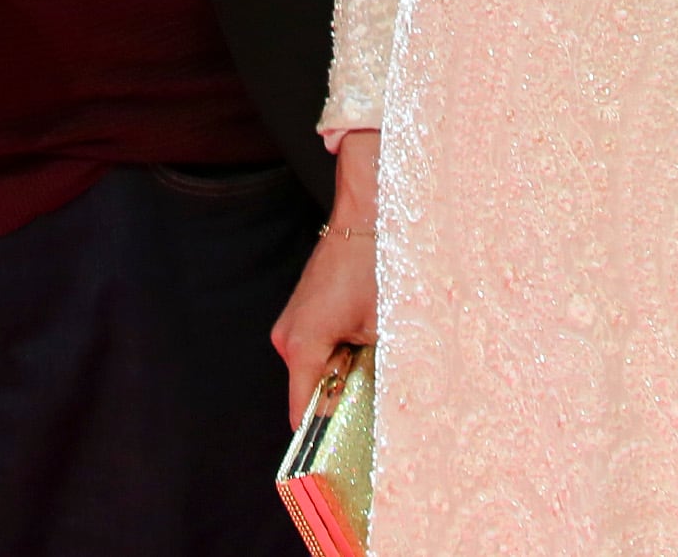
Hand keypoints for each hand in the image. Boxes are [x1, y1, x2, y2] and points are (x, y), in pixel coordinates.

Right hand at [270, 129, 380, 423]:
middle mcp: (289, 338)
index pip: (305, 414)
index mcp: (304, 345)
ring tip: (380, 373)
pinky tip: (370, 349)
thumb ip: (379, 374)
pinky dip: (342, 358)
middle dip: (344, 406)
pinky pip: (320, 352)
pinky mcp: (303, 315)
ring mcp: (293, 325)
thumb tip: (387, 416)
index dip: (324, 444)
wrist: (369, 210)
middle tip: (380, 418)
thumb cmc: (379, 263)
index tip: (345, 467)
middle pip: (314, 394)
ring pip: (319, 373)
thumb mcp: (388, 327)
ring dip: (346, 378)